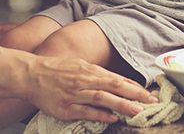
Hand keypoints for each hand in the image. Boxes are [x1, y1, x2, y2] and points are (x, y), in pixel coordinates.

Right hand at [27, 56, 157, 121]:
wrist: (31, 74)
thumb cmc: (57, 70)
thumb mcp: (80, 66)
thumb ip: (99, 74)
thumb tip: (119, 81)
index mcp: (90, 70)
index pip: (118, 79)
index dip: (136, 87)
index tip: (151, 94)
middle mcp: (85, 80)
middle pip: (115, 86)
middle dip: (136, 94)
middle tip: (152, 101)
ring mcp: (75, 94)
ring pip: (102, 98)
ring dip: (122, 104)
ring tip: (137, 110)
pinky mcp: (65, 107)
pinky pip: (85, 111)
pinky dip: (100, 114)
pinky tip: (112, 118)